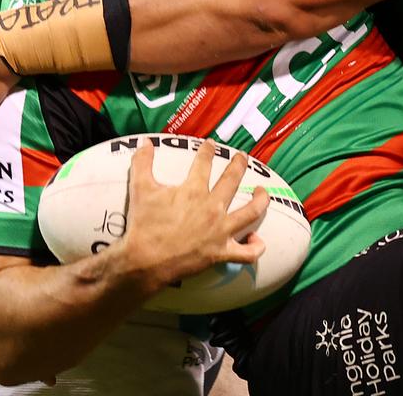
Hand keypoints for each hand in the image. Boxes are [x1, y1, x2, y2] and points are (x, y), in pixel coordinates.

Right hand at [119, 139, 268, 288]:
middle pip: (232, 180)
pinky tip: (256, 239)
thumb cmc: (143, 225)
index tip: (211, 145)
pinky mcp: (221, 253)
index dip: (208, 151)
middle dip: (239, 165)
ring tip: (263, 192)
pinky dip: (255, 247)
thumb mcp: (140, 189)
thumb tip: (144, 141)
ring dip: (261, 200)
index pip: (205, 163)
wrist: (143, 261)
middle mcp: (212, 208)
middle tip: (242, 157)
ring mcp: (220, 231)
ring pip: (251, 212)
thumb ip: (142, 162)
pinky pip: (247, 253)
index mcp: (194, 190)